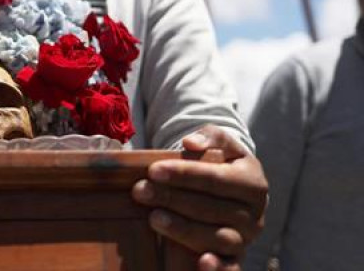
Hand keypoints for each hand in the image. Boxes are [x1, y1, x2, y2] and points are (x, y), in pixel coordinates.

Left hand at [131, 124, 267, 270]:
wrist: (234, 187)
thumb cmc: (222, 161)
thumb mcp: (221, 142)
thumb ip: (209, 136)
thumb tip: (190, 144)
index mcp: (253, 182)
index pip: (215, 179)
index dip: (184, 174)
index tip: (153, 170)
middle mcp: (254, 214)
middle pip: (211, 208)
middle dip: (172, 199)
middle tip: (140, 191)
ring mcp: (245, 238)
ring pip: (216, 238)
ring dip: (183, 229)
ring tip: (153, 217)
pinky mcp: (236, 257)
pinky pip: (231, 267)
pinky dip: (219, 269)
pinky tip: (201, 264)